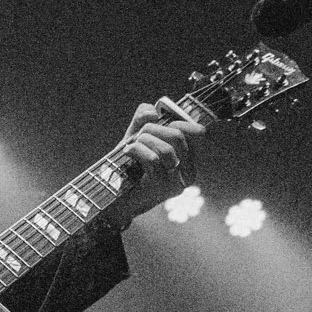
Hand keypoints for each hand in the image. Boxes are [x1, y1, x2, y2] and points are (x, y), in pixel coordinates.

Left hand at [101, 97, 203, 227]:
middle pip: (178, 137)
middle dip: (154, 128)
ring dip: (143, 140)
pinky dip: (137, 150)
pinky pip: (153, 160)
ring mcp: (176, 182)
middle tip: (138, 134)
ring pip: (166, 149)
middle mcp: (187, 173)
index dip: (178, 120)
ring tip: (131, 144)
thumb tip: (152, 111)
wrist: (114, 200)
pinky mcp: (161, 188)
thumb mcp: (136, 139)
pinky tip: (127, 152)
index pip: (197, 133)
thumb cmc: (128, 168)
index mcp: (188, 161)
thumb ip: (142, 120)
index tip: (159, 120)